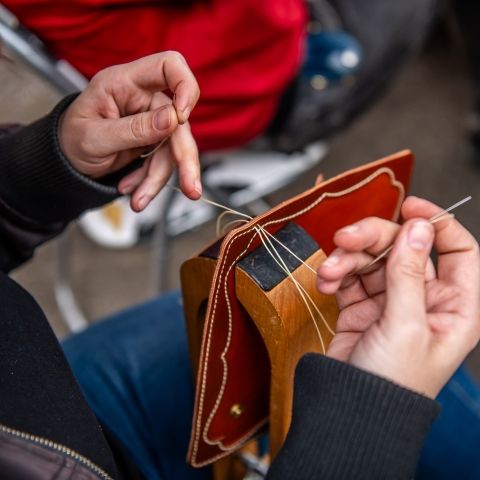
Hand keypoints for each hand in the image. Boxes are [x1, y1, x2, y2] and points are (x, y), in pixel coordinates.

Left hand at [58, 51, 200, 210]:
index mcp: (125, 82)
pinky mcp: (154, 143)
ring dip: (159, 179)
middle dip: (184, 158)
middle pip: (180, 121)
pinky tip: (133, 192)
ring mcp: (152, 122)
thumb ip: (133, 128)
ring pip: (174, 150)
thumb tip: (173, 119)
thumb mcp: (95, 137)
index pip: (168, 66)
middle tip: (191, 189)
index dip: (184, 86)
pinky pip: (164, 164)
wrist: (67, 162)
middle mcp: (143, 99)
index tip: (182, 117)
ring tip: (138, 200)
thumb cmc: (71, 140)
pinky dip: (151, 182)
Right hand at [316, 196, 479, 397]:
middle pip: (403, 247)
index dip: (435, 223)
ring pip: (371, 258)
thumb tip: (418, 227)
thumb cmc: (392, 383)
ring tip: (329, 271)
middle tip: (346, 238)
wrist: (350, 409)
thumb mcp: (405, 325)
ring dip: (346, 259)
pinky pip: (349, 275)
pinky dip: (336, 273)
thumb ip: (409, 273)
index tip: (409, 206)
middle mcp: (424, 299)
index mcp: (453, 306)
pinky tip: (326, 282)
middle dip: (373, 239)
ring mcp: (390, 301)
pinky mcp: (361, 305)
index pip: (457, 250)